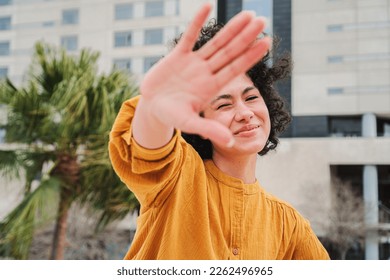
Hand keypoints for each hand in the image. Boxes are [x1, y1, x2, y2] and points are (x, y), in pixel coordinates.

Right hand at [139, 3, 269, 147]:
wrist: (153, 108)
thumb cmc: (172, 117)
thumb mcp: (189, 123)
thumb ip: (209, 130)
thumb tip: (230, 142)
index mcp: (211, 87)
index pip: (235, 68)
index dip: (250, 56)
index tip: (266, 42)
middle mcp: (206, 72)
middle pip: (229, 51)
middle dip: (245, 37)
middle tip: (261, 20)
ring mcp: (193, 63)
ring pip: (215, 42)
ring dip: (230, 28)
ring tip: (247, 14)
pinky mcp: (177, 56)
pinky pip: (188, 36)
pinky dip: (197, 22)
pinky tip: (207, 6)